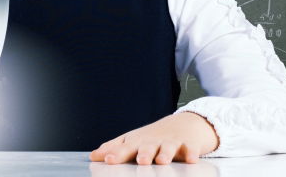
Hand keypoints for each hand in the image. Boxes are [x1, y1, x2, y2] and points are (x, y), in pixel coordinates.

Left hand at [89, 111, 219, 164]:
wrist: (183, 124)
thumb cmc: (153, 136)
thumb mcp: (133, 140)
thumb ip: (115, 148)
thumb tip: (93, 155)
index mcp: (138, 141)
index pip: (125, 147)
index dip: (117, 153)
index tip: (108, 160)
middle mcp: (154, 141)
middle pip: (147, 146)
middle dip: (143, 153)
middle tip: (140, 160)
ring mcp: (171, 142)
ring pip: (168, 147)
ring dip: (165, 153)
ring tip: (162, 160)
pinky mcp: (188, 145)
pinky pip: (191, 149)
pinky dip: (192, 154)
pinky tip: (192, 160)